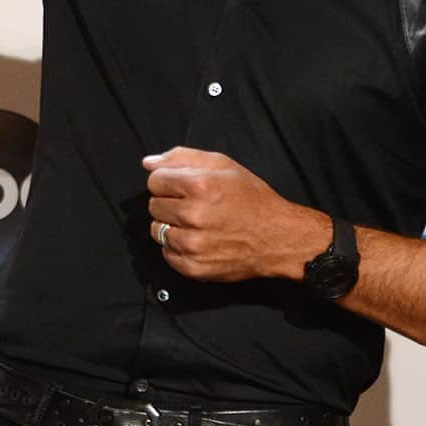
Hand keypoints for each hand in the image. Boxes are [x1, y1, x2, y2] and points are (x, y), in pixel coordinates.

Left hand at [144, 147, 328, 282]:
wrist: (277, 238)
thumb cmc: (253, 200)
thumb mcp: (223, 165)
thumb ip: (182, 158)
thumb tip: (149, 163)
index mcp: (199, 185)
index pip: (154, 180)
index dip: (168, 182)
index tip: (182, 187)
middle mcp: (193, 215)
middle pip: (153, 205)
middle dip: (170, 203)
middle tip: (195, 205)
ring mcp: (192, 244)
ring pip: (157, 231)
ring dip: (173, 226)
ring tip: (198, 224)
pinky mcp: (193, 266)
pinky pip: (166, 254)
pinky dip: (178, 248)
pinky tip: (199, 240)